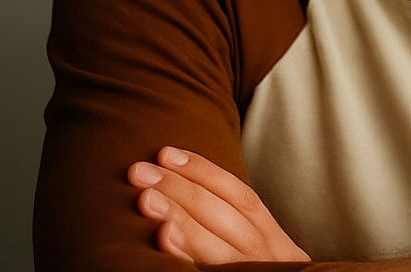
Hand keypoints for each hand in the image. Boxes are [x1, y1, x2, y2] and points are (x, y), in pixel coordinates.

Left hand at [128, 146, 310, 264]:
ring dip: (178, 216)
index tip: (167, 152)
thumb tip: (189, 192)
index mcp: (273, 239)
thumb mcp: (263, 256)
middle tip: (138, 170)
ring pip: (214, 243)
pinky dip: (184, 257)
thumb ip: (236, 230)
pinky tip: (162, 239)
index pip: (240, 196)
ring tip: (144, 197)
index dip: (204, 171)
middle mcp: (267, 256)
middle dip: (179, 187)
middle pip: (221, 214)